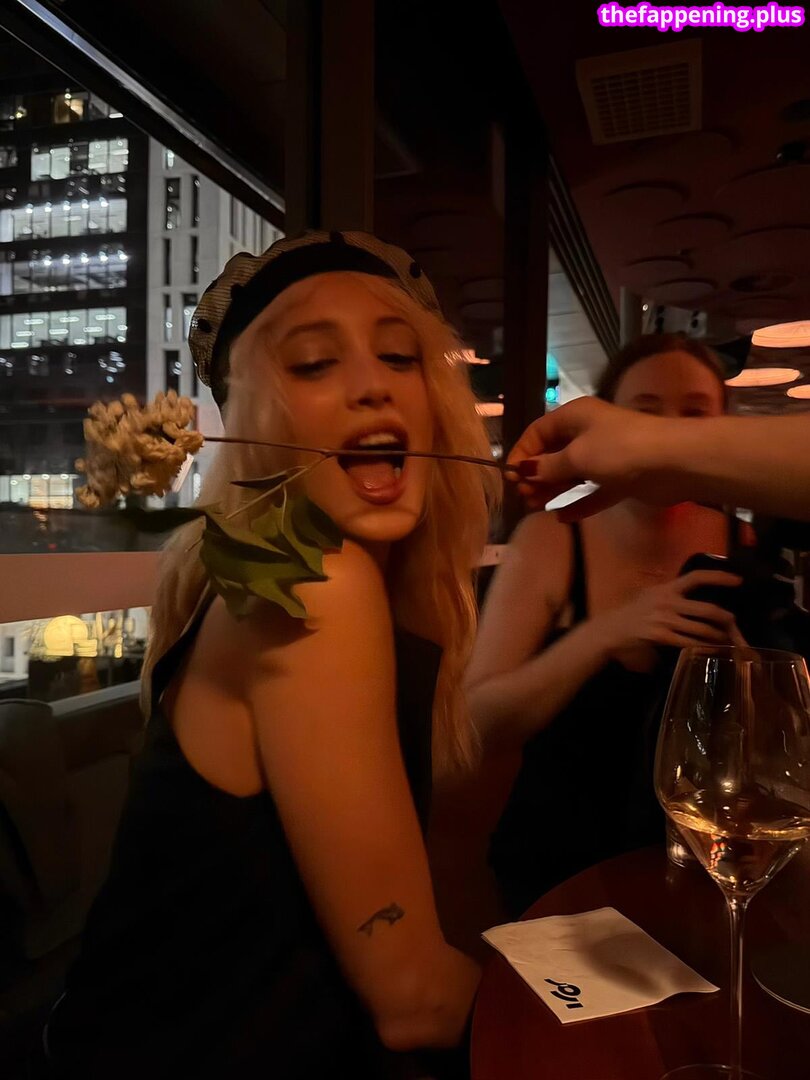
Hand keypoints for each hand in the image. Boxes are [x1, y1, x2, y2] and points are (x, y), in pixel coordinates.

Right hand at [506, 398, 681, 517]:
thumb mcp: (576, 456)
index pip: (538, 431)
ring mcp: (606, 457)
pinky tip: (562, 517)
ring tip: (536, 507)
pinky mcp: (621, 479)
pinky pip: (593, 491)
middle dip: (536, 474)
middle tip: (523, 496)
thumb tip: (522, 471)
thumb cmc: (619, 449)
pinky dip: (578, 502)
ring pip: (572, 474)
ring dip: (553, 489)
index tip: (509, 477)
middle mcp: (588, 433)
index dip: (522, 452)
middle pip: (554, 453)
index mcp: (575, 416)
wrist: (673, 461)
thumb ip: (547, 467)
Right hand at [591, 570, 743, 671]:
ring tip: (728, 641)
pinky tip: (712, 650)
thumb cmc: (632, 612)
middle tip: (735, 624)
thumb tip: (691, 591)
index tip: (738, 581)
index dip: (718, 577)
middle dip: (726, 619)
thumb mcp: (649, 594)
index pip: (696, 578)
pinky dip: (704, 647)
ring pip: (701, 629)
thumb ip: (670, 592)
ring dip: (718, 637)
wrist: (611, 630)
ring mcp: (664, 620)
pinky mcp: (661, 636)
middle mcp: (667, 602)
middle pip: (706, 609)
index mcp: (666, 588)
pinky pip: (689, 643)